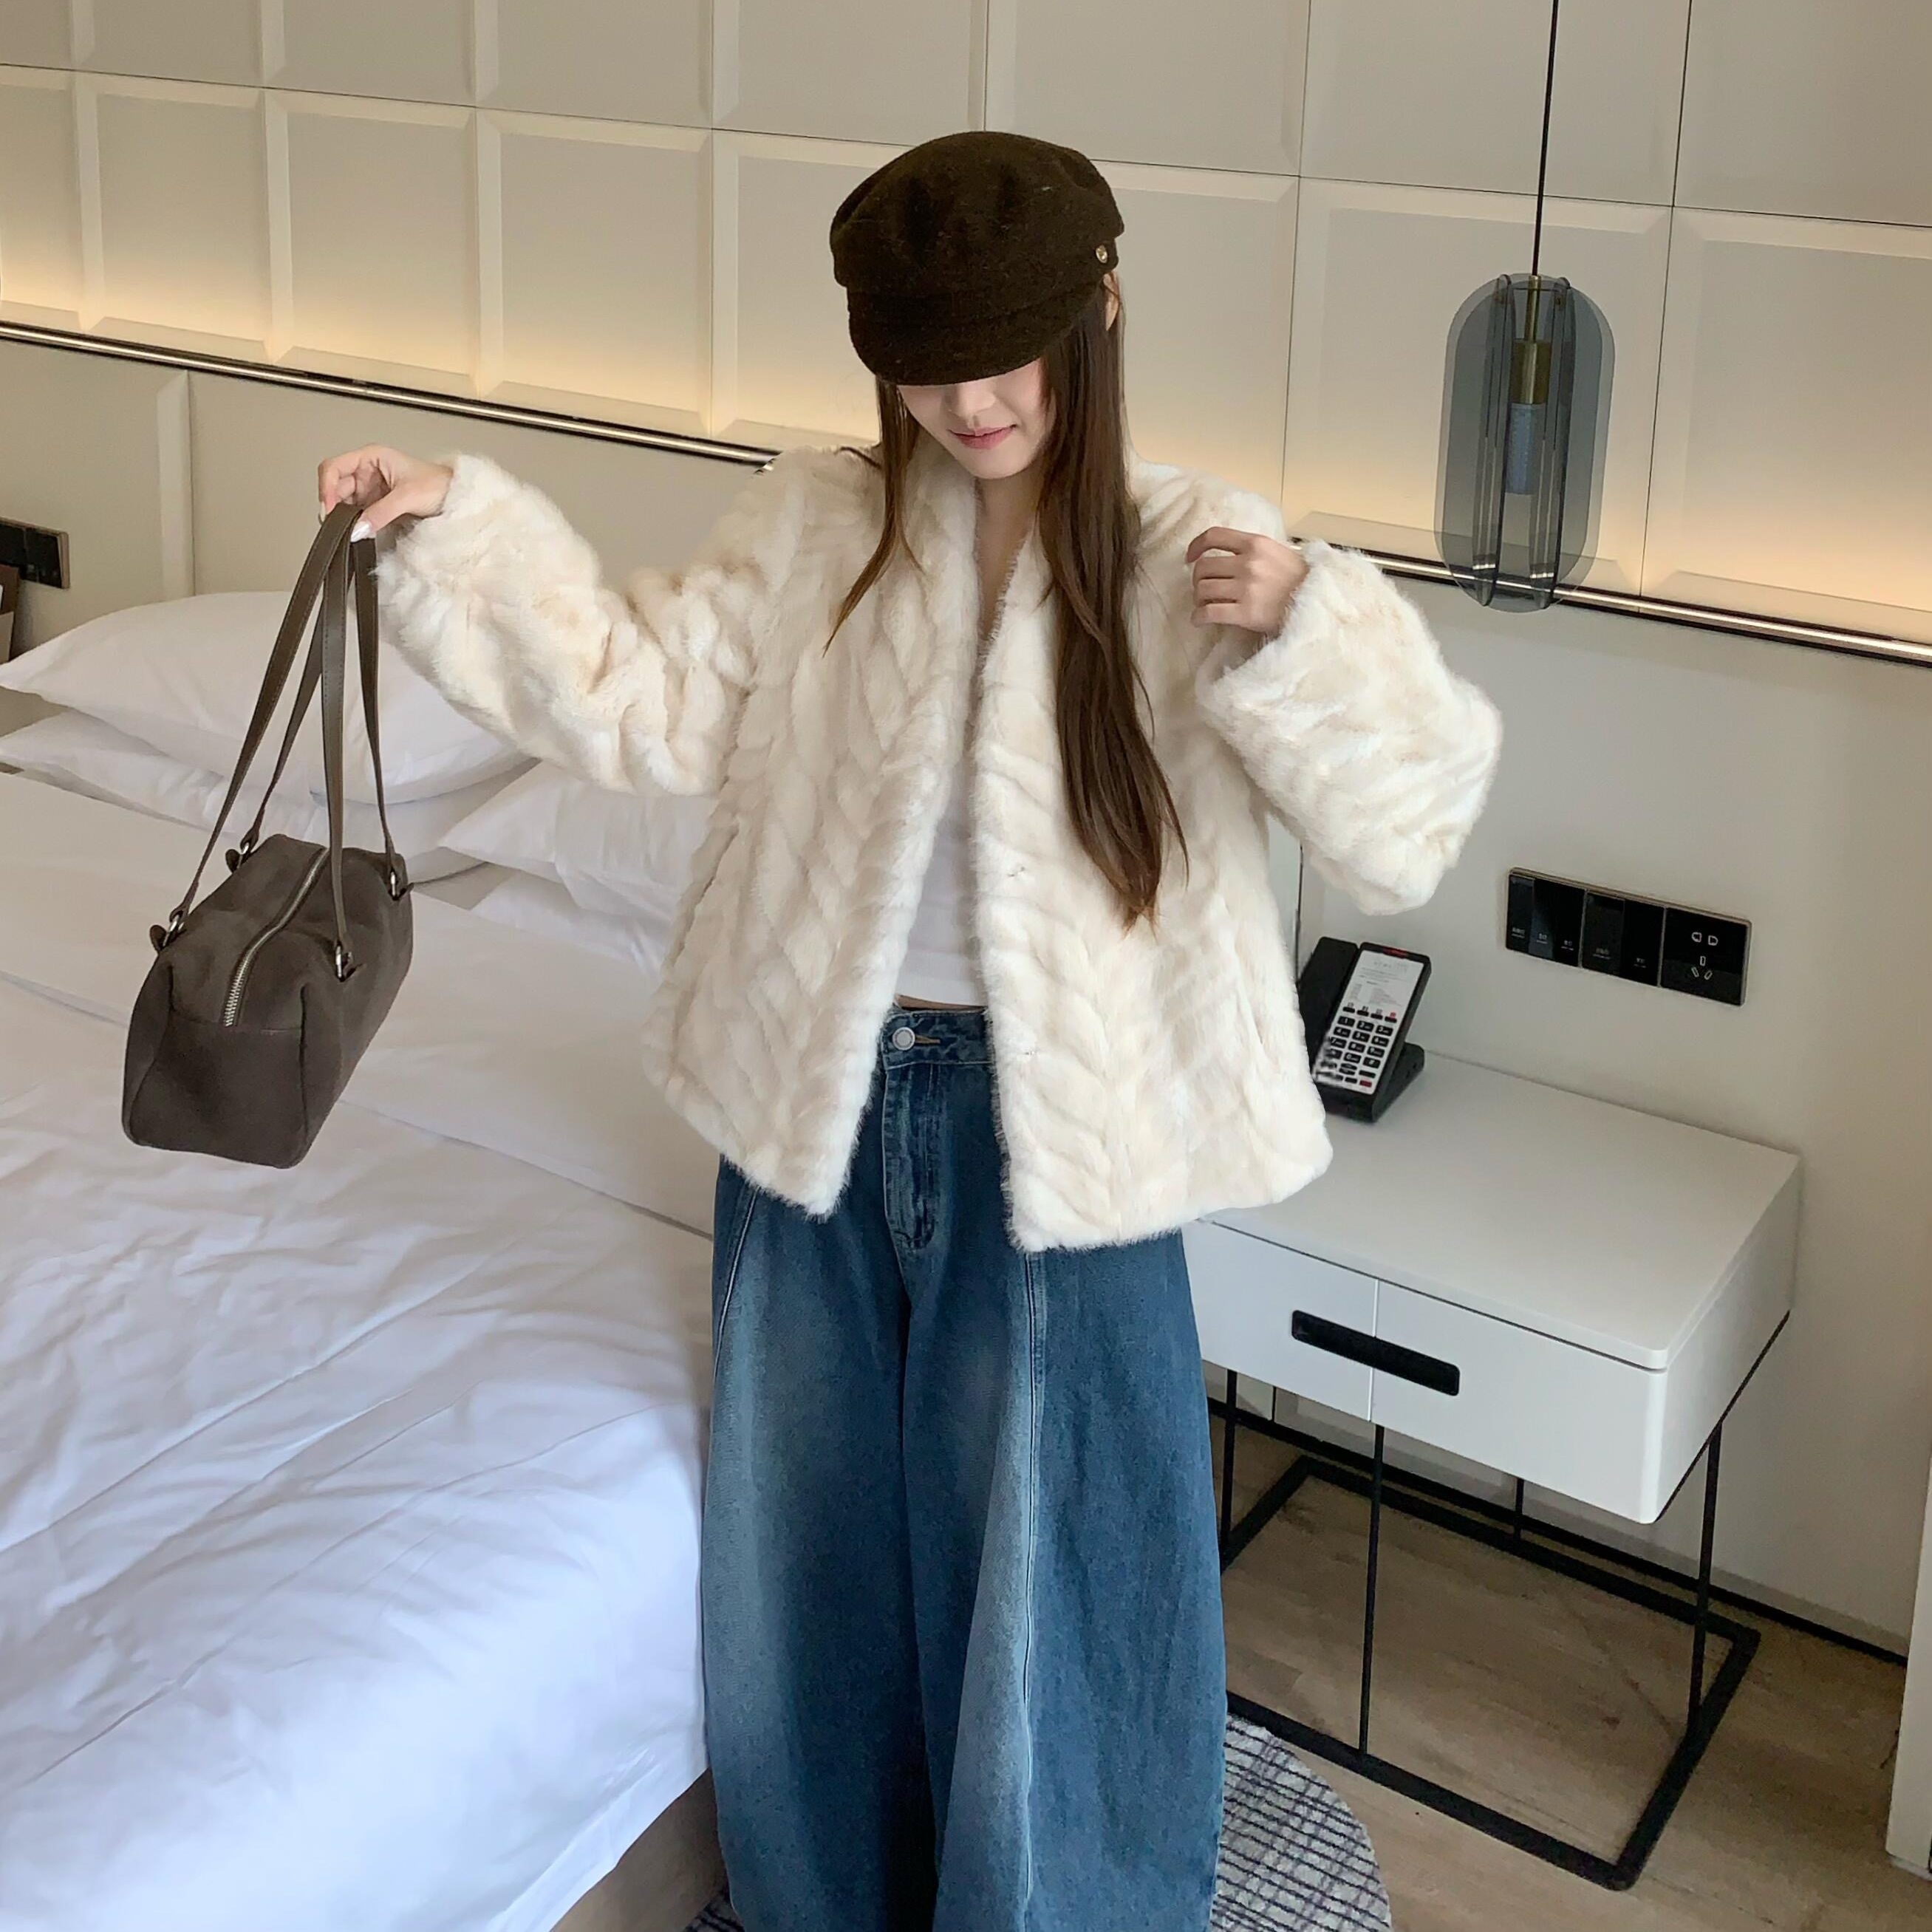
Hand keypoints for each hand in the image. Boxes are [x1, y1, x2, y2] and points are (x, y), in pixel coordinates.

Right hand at [317, 445, 453, 538]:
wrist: (458, 499)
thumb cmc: (439, 485)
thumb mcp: (407, 497)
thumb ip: (380, 513)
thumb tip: (357, 528)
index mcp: (371, 457)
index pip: (334, 467)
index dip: (327, 487)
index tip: (329, 509)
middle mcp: (368, 471)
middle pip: (337, 487)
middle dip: (335, 505)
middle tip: (339, 525)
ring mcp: (371, 489)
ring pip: (345, 502)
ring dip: (345, 516)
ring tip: (352, 529)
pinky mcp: (377, 505)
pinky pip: (358, 513)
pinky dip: (356, 523)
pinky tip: (360, 530)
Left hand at [1184, 526, 1309, 634]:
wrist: (1319, 604)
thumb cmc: (1299, 580)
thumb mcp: (1278, 552)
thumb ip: (1253, 550)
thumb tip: (1225, 553)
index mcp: (1256, 544)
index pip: (1214, 536)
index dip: (1196, 546)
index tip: (1190, 558)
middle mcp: (1249, 563)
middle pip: (1204, 566)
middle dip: (1197, 579)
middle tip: (1202, 588)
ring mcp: (1247, 588)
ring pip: (1203, 589)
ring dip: (1198, 598)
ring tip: (1204, 604)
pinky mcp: (1246, 613)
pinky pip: (1210, 613)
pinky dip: (1199, 617)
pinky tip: (1199, 620)